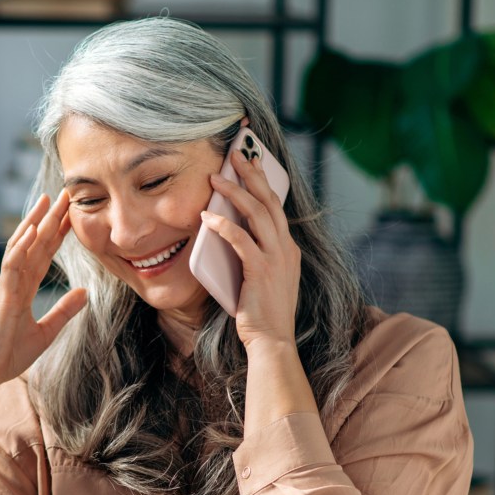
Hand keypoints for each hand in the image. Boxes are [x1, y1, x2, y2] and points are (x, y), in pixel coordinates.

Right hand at [0, 189, 87, 392]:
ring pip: (21, 248)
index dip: (58, 234)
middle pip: (34, 244)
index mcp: (24, 290)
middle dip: (50, 219)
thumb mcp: (45, 333)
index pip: (44, 255)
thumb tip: (85, 292)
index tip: (73, 215)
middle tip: (65, 194)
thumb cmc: (8, 355)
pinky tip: (30, 232)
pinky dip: (20, 248)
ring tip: (47, 201)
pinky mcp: (2, 298)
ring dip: (34, 224)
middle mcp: (14, 283)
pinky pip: (10, 267)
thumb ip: (64, 311)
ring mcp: (6, 288)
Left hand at [200, 149, 300, 349]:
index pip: (275, 206)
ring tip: (214, 179)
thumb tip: (228, 232)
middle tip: (235, 153)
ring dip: (234, 192)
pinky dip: (223, 225)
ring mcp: (276, 258)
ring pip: (257, 213)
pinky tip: (206, 218)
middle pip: (269, 200)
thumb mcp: (261, 276)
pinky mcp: (261, 270)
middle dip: (251, 173)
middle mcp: (286, 248)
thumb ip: (252, 254)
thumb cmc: (260, 312)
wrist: (272, 341)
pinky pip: (241, 240)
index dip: (263, 181)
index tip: (251, 161)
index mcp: (287, 248)